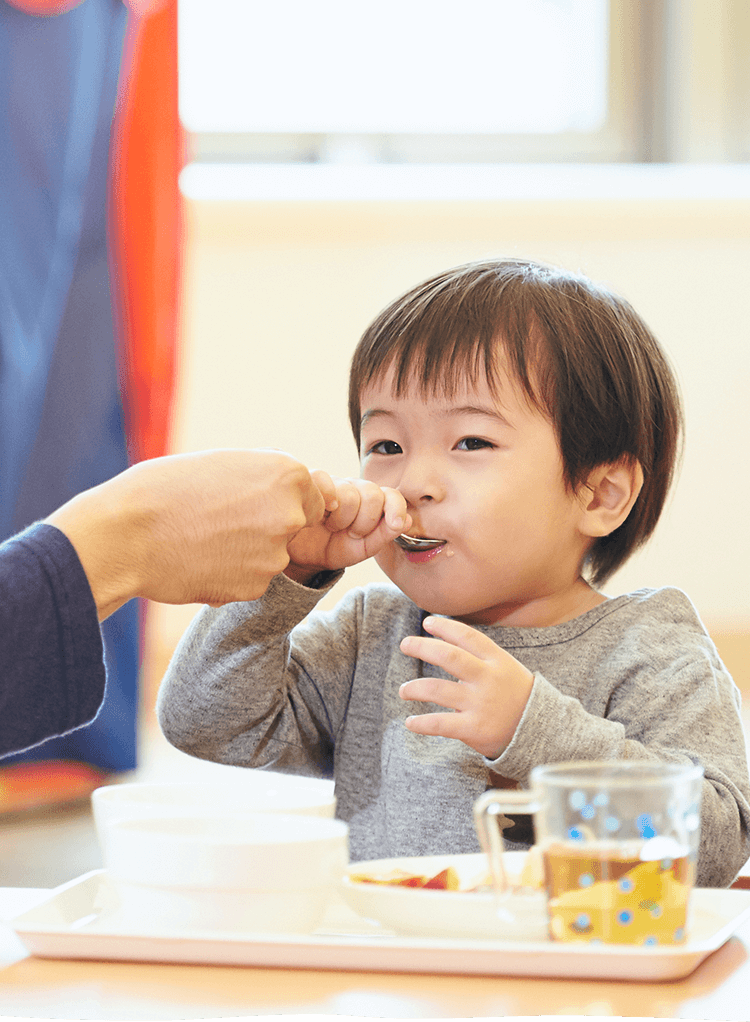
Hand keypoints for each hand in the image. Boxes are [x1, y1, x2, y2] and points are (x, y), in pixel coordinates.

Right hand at [47, 449, 330, 617]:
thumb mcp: (224, 462)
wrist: (128, 534)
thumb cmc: (166, 489)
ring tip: (203, 539)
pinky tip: (200, 560)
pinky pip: (251, 579)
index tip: (251, 502)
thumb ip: (265, 475)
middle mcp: (290, 514)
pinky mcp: (255, 588)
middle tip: (221, 521)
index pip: (311, 496)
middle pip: (293, 526)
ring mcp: (275, 555)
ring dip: (248, 552)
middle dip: (267, 527)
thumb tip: (289, 486)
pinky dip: (231, 574)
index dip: (281, 500)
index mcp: (287, 474)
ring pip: (271, 555)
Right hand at [285, 475, 409, 583]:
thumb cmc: (334, 548)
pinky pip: (322, 479)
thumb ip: (385, 534)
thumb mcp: (363, 548)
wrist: (302, 555)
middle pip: (372, 493)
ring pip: (349, 493)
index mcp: (372, 502)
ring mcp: (333, 483)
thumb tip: (409, 521)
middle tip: (352, 534)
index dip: (397, 508)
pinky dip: (323, 500)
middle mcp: (355, 488)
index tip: (396, 524)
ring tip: (331, 527)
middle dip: (365, 521)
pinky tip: (317, 516)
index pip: (392, 495)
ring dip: (342, 519)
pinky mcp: (310, 481)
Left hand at [398, 616, 533, 758]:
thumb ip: (481, 656)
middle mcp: (487, 678)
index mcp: (497, 660)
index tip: (427, 622)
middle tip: (405, 644)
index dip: (444, 626)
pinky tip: (410, 722)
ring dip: (415, 688)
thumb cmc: (517, 695)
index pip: (466, 636)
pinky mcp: (474, 728)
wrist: (541, 730)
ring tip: (404, 690)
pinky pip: (440, 723)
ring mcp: (480, 703)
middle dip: (422, 647)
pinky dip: (421, 723)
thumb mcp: (507, 668)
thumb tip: (445, 641)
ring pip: (438, 689)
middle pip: (448, 657)